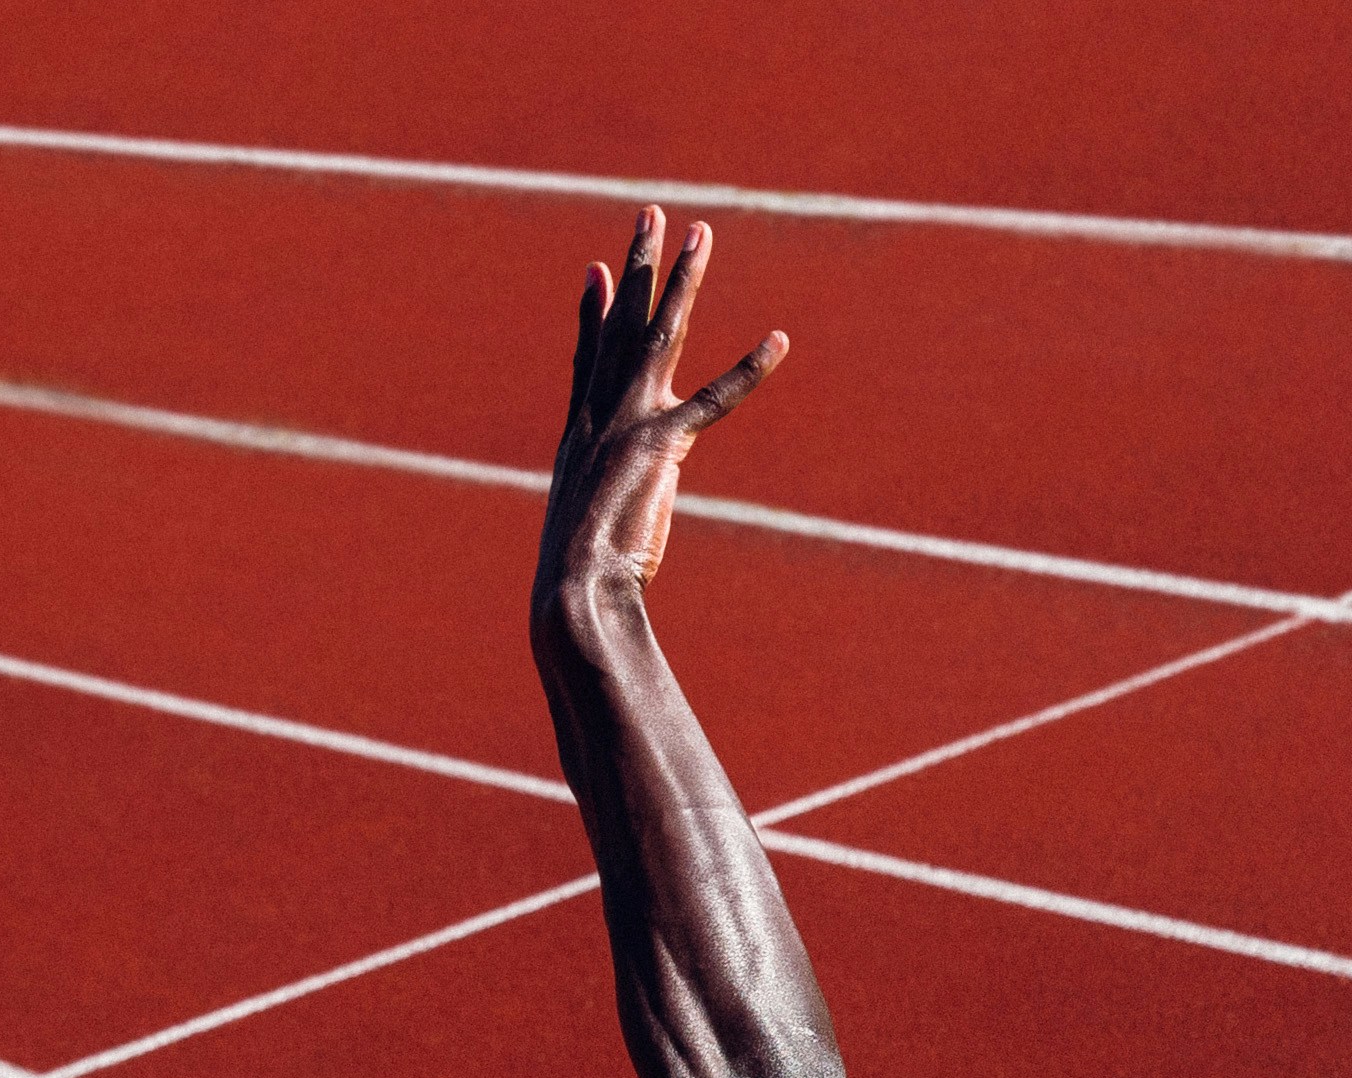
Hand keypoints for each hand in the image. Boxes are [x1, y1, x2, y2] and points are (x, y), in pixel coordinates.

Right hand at [534, 209, 783, 623]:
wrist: (572, 590)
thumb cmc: (576, 584)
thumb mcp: (585, 540)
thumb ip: (601, 521)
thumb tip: (607, 533)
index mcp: (579, 435)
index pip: (588, 359)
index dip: (593, 312)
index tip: (596, 268)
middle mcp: (600, 414)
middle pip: (622, 324)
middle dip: (640, 265)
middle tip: (651, 213)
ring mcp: (629, 421)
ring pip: (660, 334)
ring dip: (683, 280)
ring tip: (700, 233)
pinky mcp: (661, 442)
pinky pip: (716, 398)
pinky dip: (750, 370)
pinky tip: (778, 341)